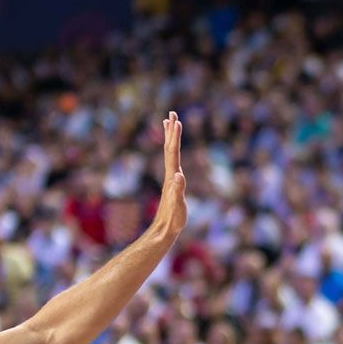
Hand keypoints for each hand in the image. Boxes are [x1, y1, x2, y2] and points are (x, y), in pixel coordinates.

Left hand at [156, 111, 186, 237]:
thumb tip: (179, 175)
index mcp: (172, 177)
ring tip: (169, 124)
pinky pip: (171, 161)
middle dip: (171, 130)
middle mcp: (170, 174)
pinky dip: (172, 150)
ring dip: (170, 137)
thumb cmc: (173, 220)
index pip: (173, 152)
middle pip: (169, 148)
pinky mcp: (172, 184)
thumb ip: (178, 191)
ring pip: (169, 153)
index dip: (175, 137)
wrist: (163, 230)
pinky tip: (173, 150)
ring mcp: (170, 178)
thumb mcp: (178, 206)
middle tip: (172, 113)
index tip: (177, 121)